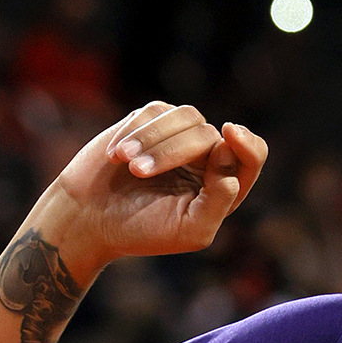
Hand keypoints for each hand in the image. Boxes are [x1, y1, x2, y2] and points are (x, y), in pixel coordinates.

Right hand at [42, 101, 267, 270]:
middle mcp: (207, 159)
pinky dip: (135, 131)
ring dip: (153, 139)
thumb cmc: (141, 231)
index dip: (247, 144)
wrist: (88, 219)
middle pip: (209, 136)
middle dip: (173, 152)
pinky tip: (115, 156)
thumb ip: (219, 200)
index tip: (230, 134)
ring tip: (125, 162)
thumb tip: (230, 162)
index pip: (253, 155)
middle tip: (138, 172)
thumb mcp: (190, 230)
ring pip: (187, 117)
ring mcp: (179, 137)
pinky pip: (156, 111)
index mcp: (223, 186)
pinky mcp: (151, 122)